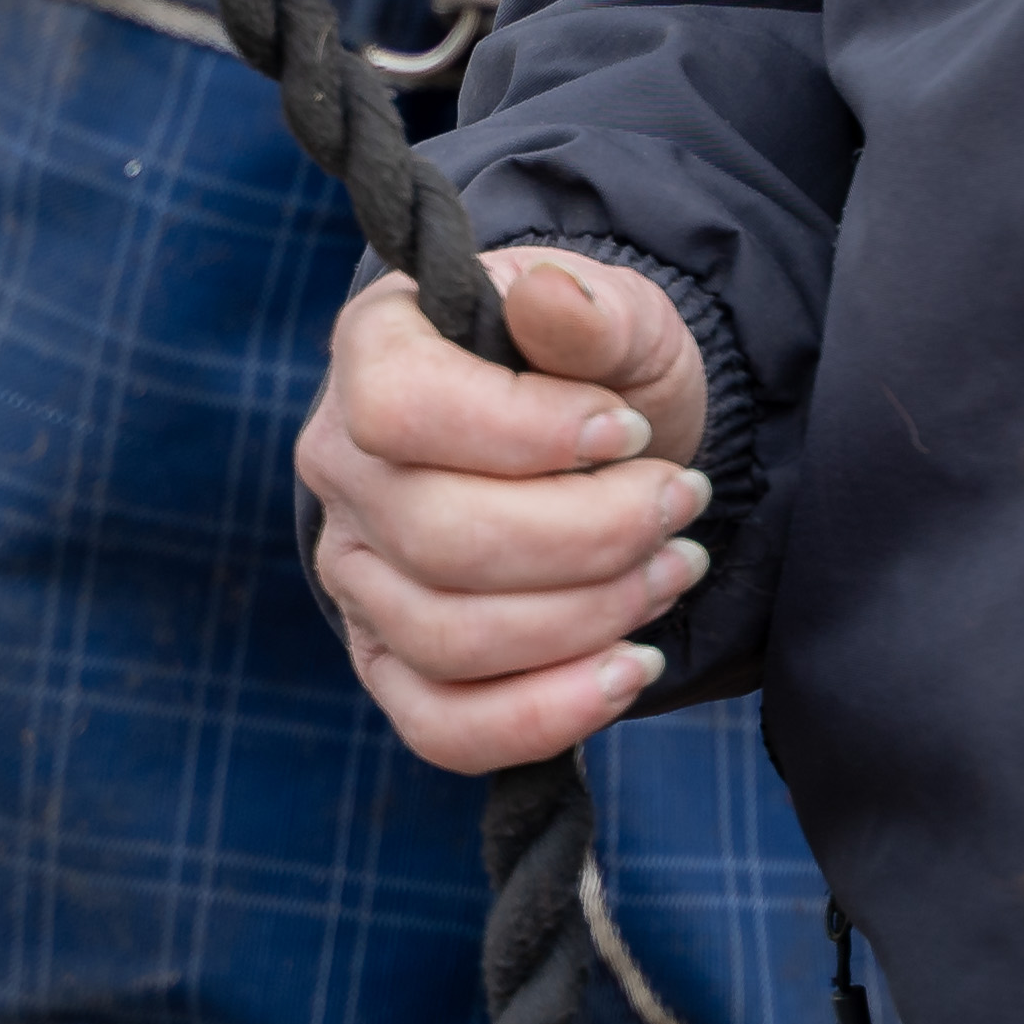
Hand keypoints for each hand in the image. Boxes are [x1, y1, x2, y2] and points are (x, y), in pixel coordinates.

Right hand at [293, 252, 717, 773]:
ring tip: (674, 568)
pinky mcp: (390, 663)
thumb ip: (591, 309)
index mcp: (374, 351)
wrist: (604, 438)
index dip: (524, 434)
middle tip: (683, 503)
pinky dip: (543, 717)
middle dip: (590, 537)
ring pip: (447, 639)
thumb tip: (549, 297)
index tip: (627, 430)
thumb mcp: (620, 315)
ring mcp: (356, 576)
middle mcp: (341, 467)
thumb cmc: (598, 368)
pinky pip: (440, 727)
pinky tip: (630, 669)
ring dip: (587, 617)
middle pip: (440, 541)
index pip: (403, 410)